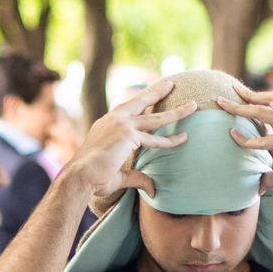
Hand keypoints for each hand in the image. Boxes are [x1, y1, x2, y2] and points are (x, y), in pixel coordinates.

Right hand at [65, 78, 196, 201]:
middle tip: (171, 84)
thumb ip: (137, 177)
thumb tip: (153, 188)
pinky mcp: (128, 135)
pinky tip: (183, 138)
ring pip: (155, 118)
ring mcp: (121, 125)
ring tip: (193, 106)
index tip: (151, 98)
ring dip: (176, 112)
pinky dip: (170, 140)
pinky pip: (155, 139)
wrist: (79, 176)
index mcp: (106, 124)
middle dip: (157, 92)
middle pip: (141, 102)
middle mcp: (113, 120)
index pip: (128, 110)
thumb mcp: (118, 175)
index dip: (141, 104)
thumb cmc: (92, 177)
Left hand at [216, 86, 272, 204]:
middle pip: (272, 98)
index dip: (260, 98)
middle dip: (249, 93)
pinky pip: (263, 139)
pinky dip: (246, 138)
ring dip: (240, 107)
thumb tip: (259, 185)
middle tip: (229, 92)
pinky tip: (233, 135)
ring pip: (263, 111)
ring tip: (221, 104)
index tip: (243, 95)